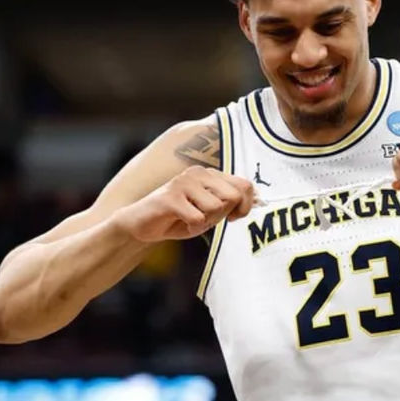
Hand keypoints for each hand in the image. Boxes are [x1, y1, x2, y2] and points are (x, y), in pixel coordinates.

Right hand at [115, 167, 255, 241]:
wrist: (141, 225)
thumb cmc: (179, 218)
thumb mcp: (210, 212)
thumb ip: (230, 204)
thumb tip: (257, 200)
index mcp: (210, 174)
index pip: (244, 185)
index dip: (245, 206)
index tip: (232, 217)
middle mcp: (198, 173)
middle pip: (233, 196)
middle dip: (223, 215)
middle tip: (206, 219)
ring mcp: (183, 182)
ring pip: (216, 207)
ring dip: (206, 222)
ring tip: (190, 219)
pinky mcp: (171, 197)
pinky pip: (198, 217)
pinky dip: (193, 227)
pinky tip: (181, 223)